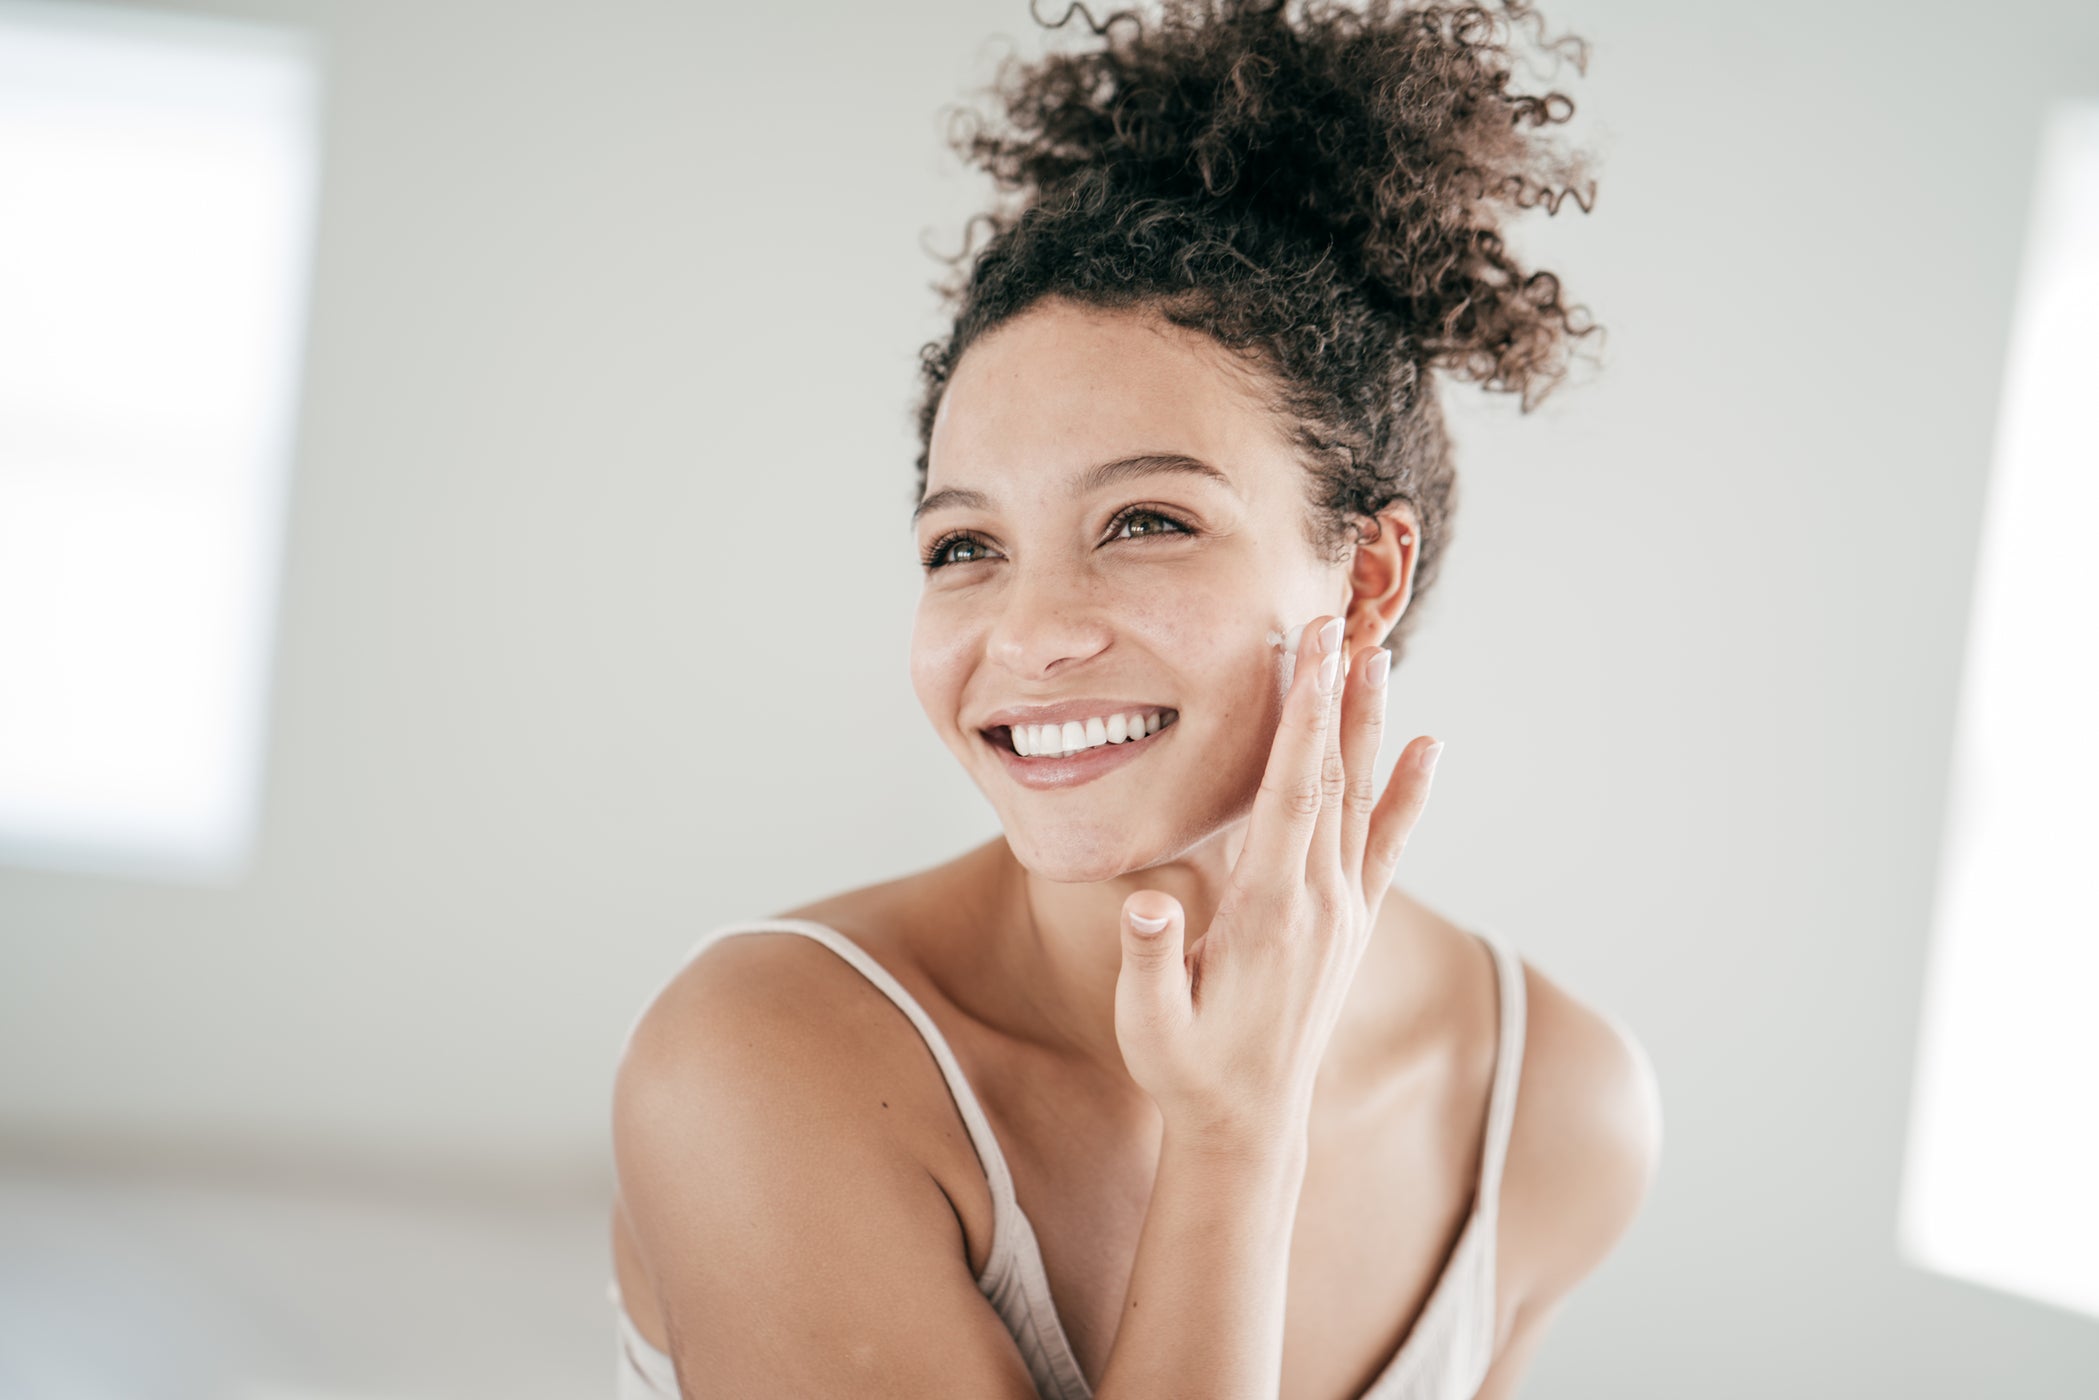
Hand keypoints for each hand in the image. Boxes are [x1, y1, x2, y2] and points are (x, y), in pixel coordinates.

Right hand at [1112, 614, 1442, 1151]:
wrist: (1249, 1125)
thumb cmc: (1186, 1068)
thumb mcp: (1148, 1025)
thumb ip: (1148, 963)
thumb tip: (1145, 907)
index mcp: (1269, 912)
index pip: (1292, 794)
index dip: (1302, 719)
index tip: (1310, 654)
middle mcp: (1320, 902)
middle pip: (1335, 778)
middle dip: (1337, 696)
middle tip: (1342, 622)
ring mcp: (1344, 911)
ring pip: (1364, 799)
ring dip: (1371, 724)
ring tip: (1379, 655)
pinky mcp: (1352, 923)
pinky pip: (1389, 844)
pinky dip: (1412, 793)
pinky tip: (1430, 748)